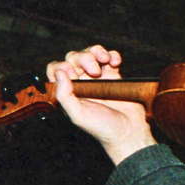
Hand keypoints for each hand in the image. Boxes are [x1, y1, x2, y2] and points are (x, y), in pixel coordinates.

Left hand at [47, 45, 155, 164]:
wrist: (129, 131)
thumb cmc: (103, 128)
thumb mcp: (78, 115)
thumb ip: (64, 95)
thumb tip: (59, 73)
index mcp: (68, 92)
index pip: (56, 70)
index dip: (62, 67)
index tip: (73, 75)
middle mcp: (80, 83)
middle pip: (73, 58)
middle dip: (83, 58)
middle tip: (94, 71)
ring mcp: (97, 78)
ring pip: (90, 53)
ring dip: (96, 52)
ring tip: (105, 61)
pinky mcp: (113, 74)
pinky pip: (109, 56)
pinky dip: (112, 54)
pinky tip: (115, 62)